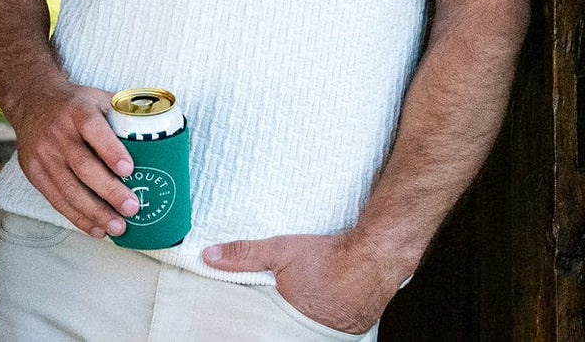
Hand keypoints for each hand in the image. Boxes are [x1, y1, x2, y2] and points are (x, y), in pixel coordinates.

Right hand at [7, 81, 139, 239]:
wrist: (32, 101)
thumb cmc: (73, 103)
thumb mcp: (96, 97)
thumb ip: (121, 115)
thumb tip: (157, 136)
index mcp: (77, 110)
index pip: (93, 129)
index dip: (111, 151)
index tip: (129, 170)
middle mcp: (58, 132)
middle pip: (83, 166)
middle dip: (109, 191)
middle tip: (132, 208)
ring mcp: (44, 154)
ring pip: (70, 189)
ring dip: (96, 212)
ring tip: (118, 226)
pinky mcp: (34, 172)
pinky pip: (56, 199)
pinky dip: (78, 217)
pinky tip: (97, 227)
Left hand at [202, 232, 395, 334]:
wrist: (373, 259)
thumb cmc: (329, 258)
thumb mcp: (280, 252)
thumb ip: (244, 255)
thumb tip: (210, 257)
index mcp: (285, 325)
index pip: (257, 333)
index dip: (250, 327)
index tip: (243, 321)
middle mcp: (305, 336)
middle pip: (277, 333)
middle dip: (271, 324)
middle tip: (276, 307)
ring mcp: (327, 338)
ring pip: (299, 333)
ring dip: (294, 323)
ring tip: (302, 303)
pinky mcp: (345, 334)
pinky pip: (322, 331)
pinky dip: (315, 321)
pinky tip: (317, 306)